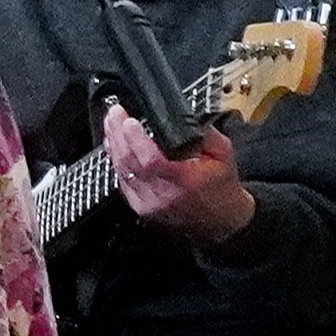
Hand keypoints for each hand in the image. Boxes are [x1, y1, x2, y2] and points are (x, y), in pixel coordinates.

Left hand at [105, 108, 255, 247]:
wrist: (222, 222)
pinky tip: (114, 145)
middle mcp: (164, 195)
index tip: (128, 120)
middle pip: (130, 163)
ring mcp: (150, 204)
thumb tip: (179, 115)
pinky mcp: (141, 208)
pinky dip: (116, 161)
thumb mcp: (223, 154)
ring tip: (112, 124)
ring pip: (122, 171)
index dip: (135, 139)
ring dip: (114, 145)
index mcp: (185, 181)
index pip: (152, 161)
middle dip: (118, 134)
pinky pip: (122, 181)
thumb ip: (203, 133)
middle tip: (115, 113)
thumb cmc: (221, 187)